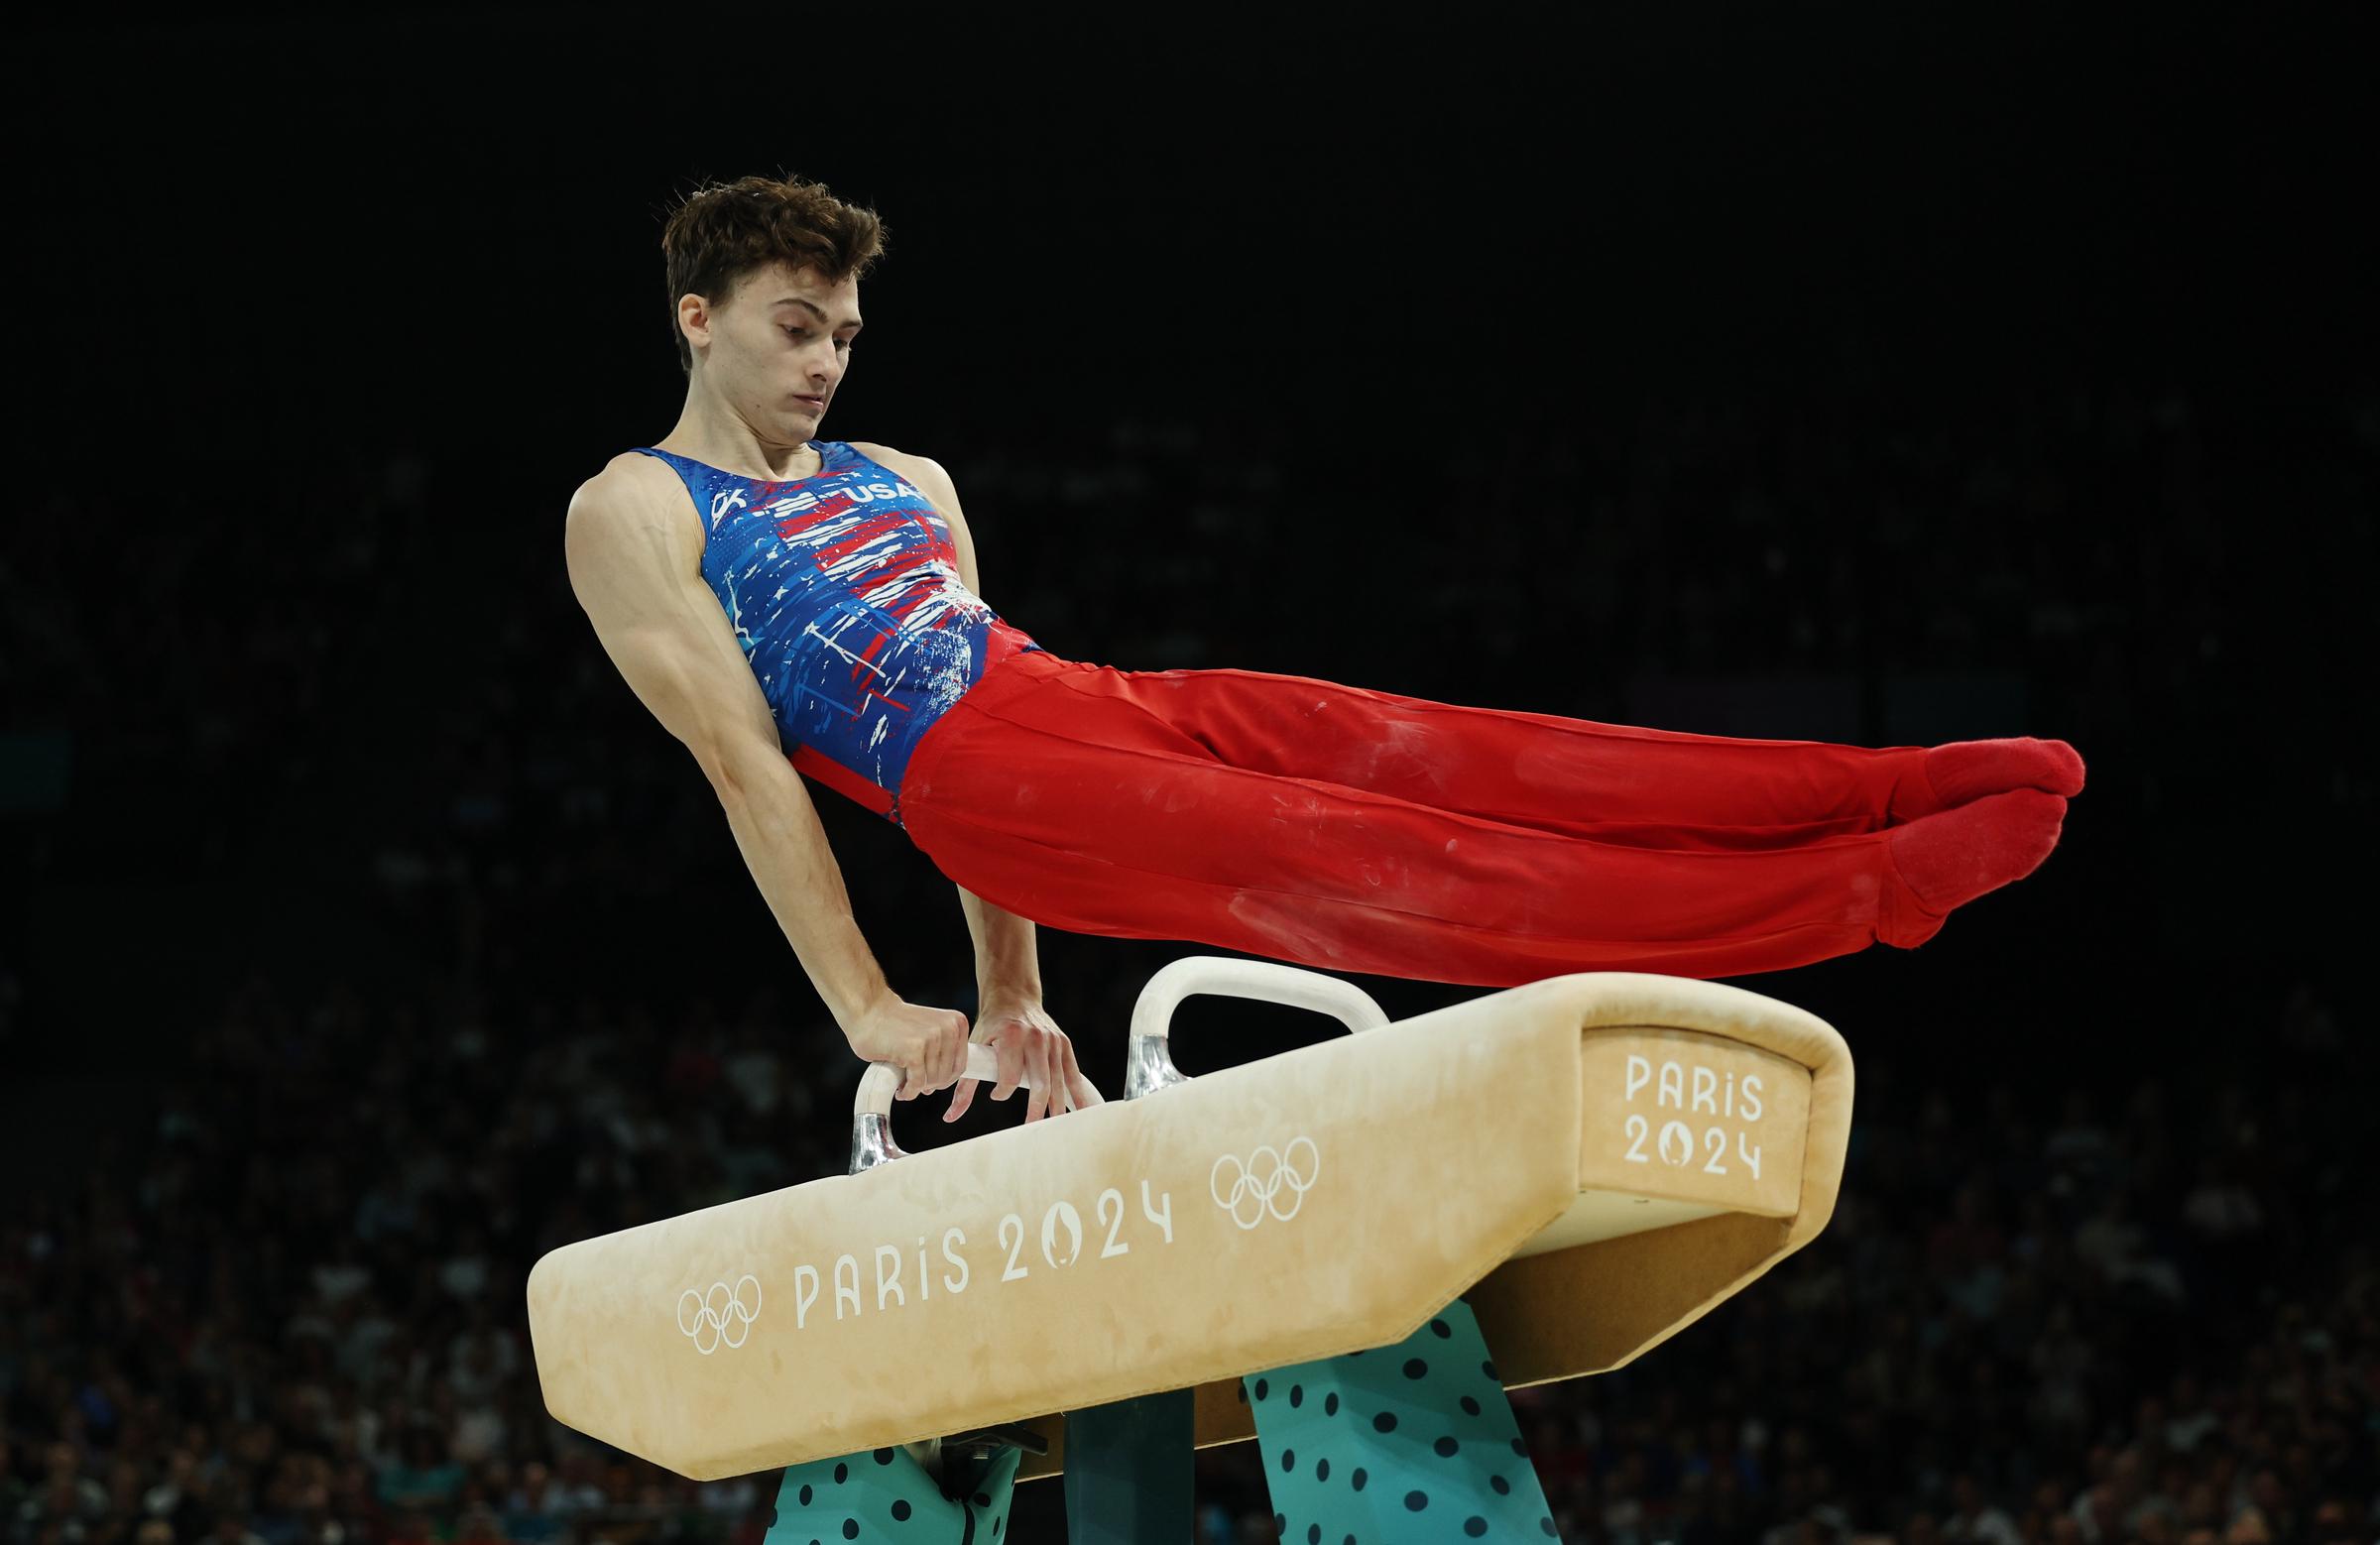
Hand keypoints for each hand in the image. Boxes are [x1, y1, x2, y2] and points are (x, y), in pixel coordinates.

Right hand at [844, 992, 970, 1100]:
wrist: (869, 1010)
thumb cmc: (895, 1023)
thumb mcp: (930, 1029)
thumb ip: (942, 1051)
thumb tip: (939, 1084)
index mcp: (956, 1023)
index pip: (959, 1065)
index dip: (945, 1079)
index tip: (930, 1082)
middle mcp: (948, 1029)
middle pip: (946, 1076)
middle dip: (929, 1085)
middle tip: (914, 1084)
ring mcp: (932, 1038)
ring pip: (931, 1081)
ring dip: (917, 1089)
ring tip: (904, 1083)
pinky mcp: (914, 1050)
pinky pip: (917, 1083)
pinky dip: (908, 1092)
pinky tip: (901, 1090)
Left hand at [945, 989, 1105, 1123]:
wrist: (1014, 997)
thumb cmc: (991, 1026)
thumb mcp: (975, 1048)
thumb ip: (965, 1085)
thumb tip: (950, 1116)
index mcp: (1012, 1036)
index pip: (1010, 1077)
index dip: (1002, 1092)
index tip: (996, 1095)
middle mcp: (1036, 1038)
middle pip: (1040, 1083)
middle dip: (1036, 1109)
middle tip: (1030, 1128)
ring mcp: (1053, 1041)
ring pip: (1058, 1082)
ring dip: (1057, 1107)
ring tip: (1055, 1129)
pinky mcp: (1064, 1044)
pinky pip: (1073, 1074)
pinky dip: (1078, 1094)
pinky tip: (1084, 1111)